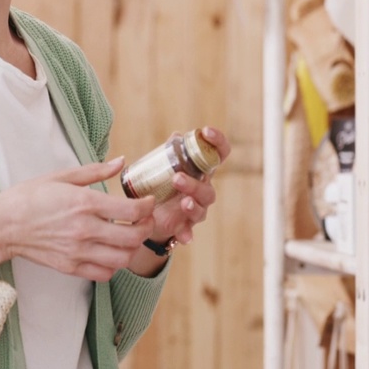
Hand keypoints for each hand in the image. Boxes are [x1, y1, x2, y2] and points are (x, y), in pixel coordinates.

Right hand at [0, 158, 155, 281]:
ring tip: (129, 237)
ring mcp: (77, 252)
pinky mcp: (70, 267)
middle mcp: (84, 230)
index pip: (130, 211)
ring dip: (132, 248)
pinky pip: (104, 274)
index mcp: (84, 204)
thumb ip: (95, 171)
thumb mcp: (62, 176)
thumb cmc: (29, 197)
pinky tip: (110, 252)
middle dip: (146, 228)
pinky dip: (114, 265)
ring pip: (122, 259)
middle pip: (132, 238)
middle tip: (145, 220)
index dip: (147, 207)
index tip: (148, 203)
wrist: (2, 225)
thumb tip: (121, 162)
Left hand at [148, 127, 230, 245]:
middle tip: (176, 178)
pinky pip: (188, 231)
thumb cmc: (162, 184)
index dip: (218, 142)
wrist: (150, 214)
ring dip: (193, 205)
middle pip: (208, 187)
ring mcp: (196, 209)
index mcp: (200, 171)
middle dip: (194, 183)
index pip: (218, 154)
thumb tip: (176, 136)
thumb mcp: (161, 166)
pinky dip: (187, 234)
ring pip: (201, 207)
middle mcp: (202, 190)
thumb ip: (169, 152)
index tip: (207, 131)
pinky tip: (185, 237)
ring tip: (183, 203)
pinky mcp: (184, 225)